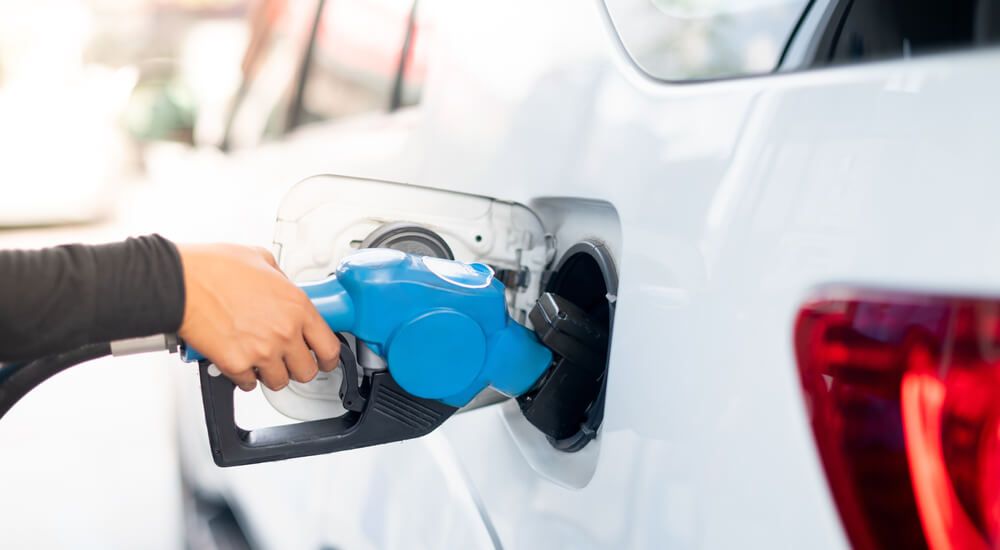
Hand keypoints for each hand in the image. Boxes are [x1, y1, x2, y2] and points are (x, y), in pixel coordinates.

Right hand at [176, 243, 339, 391]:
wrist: (180, 282)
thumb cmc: (214, 268)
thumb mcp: (262, 259)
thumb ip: (281, 279)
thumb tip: (284, 288)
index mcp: (297, 306)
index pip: (330, 346)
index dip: (329, 357)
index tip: (325, 359)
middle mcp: (284, 332)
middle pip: (308, 371)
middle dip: (299, 367)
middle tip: (290, 360)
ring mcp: (261, 351)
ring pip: (279, 382)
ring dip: (271, 374)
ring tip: (261, 360)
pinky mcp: (236, 364)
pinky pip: (248, 383)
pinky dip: (244, 377)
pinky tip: (240, 362)